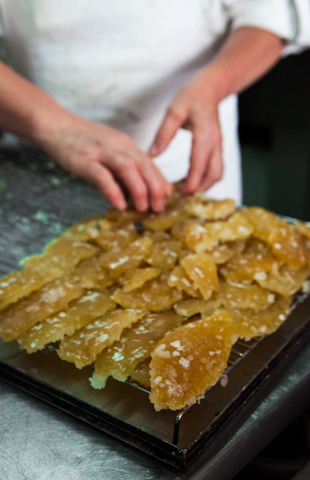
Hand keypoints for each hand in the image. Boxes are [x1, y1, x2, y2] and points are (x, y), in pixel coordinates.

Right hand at [37, 113, 172, 211]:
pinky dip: (113, 190)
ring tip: (142, 208)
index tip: (166, 198)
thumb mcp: (110, 153)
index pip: (150, 163)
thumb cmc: (83, 143)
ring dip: (139, 189)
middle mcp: (118, 147)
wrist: (56, 125)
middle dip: (155, 188)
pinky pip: (102, 175)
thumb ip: (124, 170)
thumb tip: (139, 193)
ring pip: (128, 168)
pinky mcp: (84, 160)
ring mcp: (101, 152)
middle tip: (159, 208)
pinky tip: (119, 204)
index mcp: (126, 145)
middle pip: (144, 165)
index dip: (160, 181)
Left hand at [149, 72, 223, 194]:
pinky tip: (191, 183)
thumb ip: (163, 134)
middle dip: (200, 188)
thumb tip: (151, 156)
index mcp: (205, 133)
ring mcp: (219, 146)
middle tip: (181, 198)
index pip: (199, 163)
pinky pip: (215, 169)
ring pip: (218, 174)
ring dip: (204, 186)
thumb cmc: (190, 97)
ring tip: (185, 194)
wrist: (210, 89)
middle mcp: (216, 142)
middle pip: (214, 174)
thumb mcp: (173, 111)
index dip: (191, 181)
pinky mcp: (218, 149)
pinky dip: (205, 180)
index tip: (180, 194)